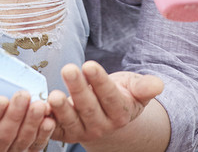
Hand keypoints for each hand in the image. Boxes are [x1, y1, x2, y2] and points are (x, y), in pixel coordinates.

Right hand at [0, 84, 54, 150]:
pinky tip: (49, 120)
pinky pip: (33, 147)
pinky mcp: (20, 151)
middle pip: (2, 137)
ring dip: (31, 124)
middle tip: (23, 95)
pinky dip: (43, 134)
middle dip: (15, 116)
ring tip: (39, 105)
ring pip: (19, 143)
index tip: (1, 99)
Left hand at [48, 62, 162, 143]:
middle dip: (78, 88)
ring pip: (71, 120)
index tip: (90, 65)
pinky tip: (39, 109)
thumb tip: (158, 84)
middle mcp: (101, 125)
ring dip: (61, 109)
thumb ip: (143, 87)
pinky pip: (54, 130)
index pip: (110, 97)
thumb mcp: (134, 88)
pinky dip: (46, 122)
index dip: (100, 82)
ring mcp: (82, 131)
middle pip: (88, 107)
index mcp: (121, 113)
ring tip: (53, 95)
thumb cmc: (120, 94)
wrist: (106, 117)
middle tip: (69, 69)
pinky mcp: (64, 133)